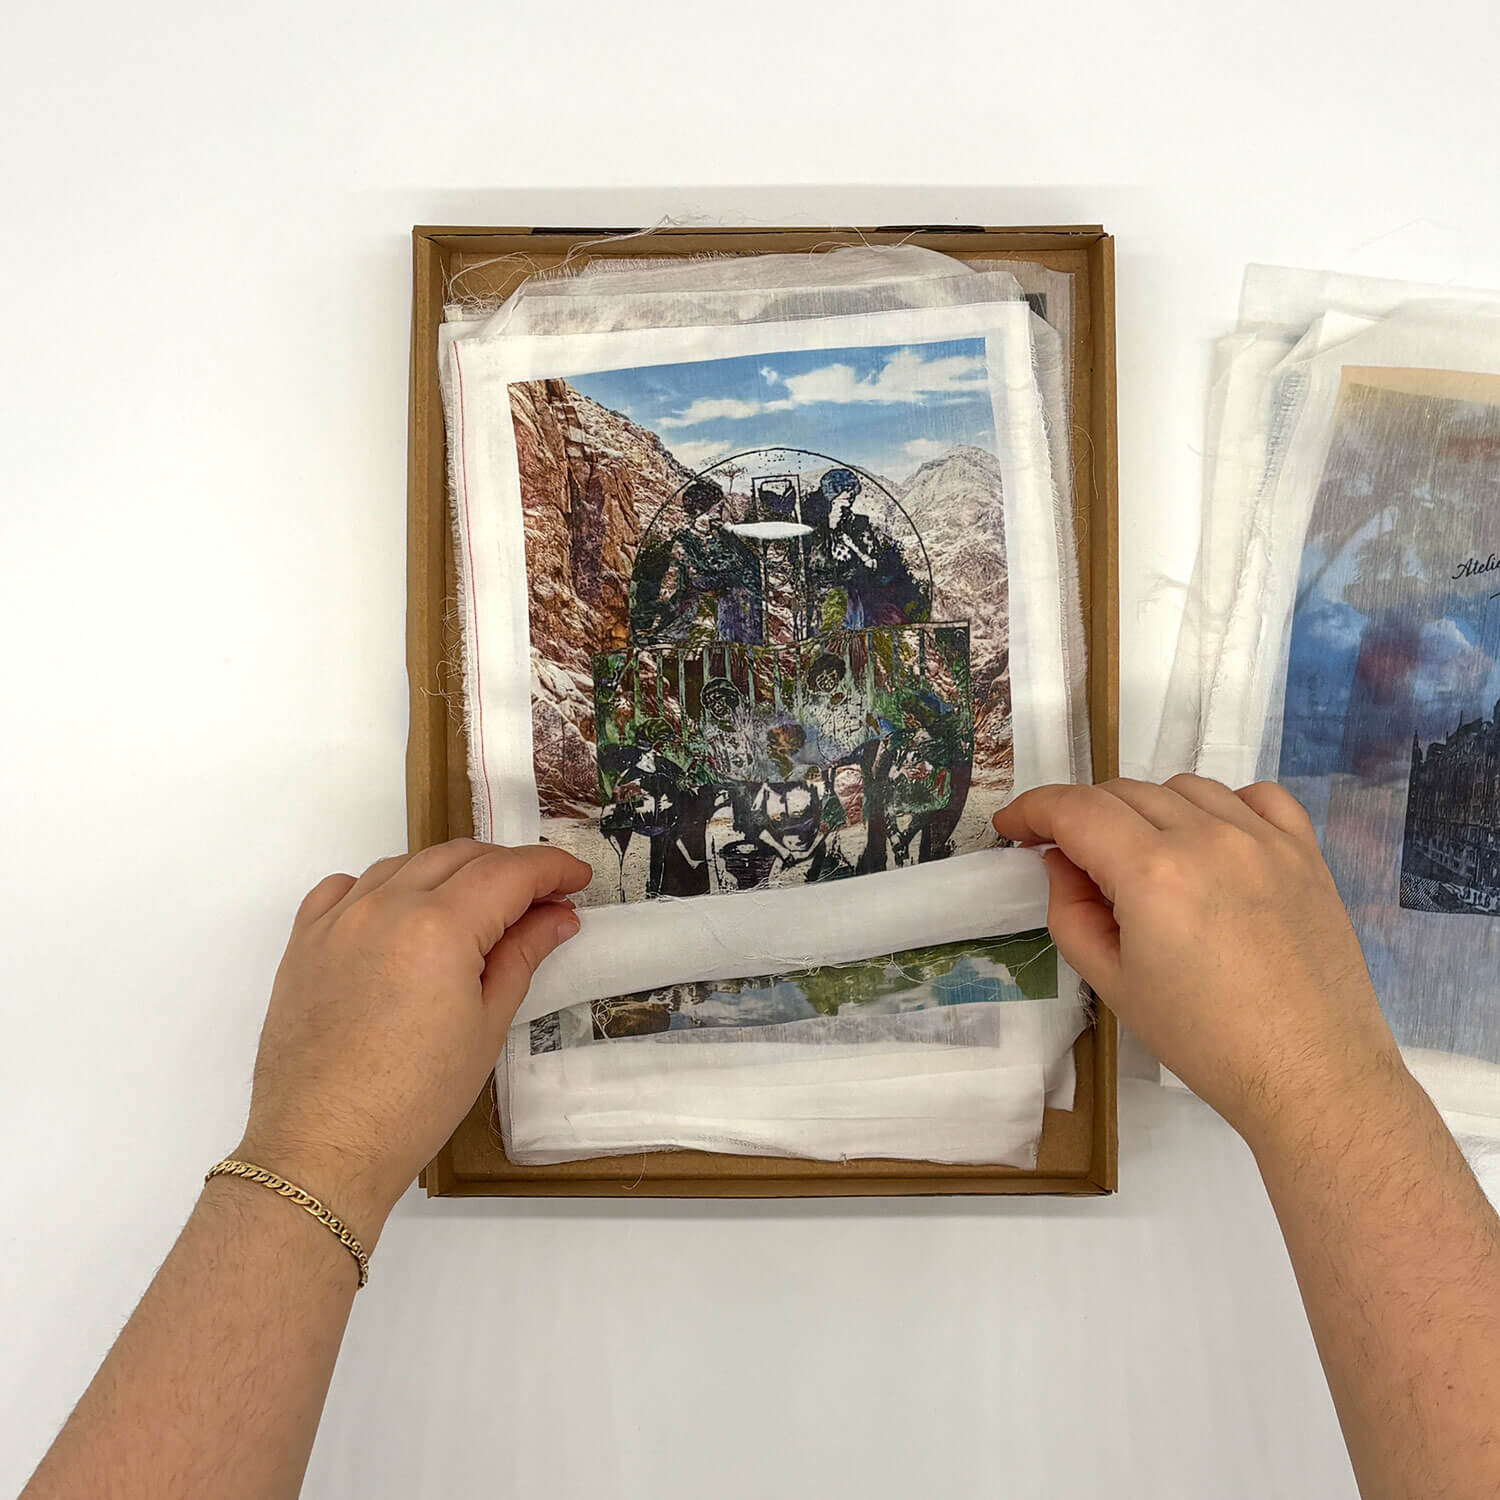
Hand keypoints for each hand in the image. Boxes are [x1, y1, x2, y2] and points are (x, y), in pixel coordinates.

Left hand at [235, 840, 591, 1241]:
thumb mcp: (486, 1027)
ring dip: (450, 874)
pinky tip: (403, 915)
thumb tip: (555, 918)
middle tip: (540, 899)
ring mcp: (338, 920)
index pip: (509, 873)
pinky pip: (347, 887)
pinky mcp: (305, 941)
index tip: (576, 880)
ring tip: (477, 910)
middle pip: (460, 857)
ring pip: (406, 864)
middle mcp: (385, 906)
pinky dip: (385, 888)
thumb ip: (521, 956)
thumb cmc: (412, 1101)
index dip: (551, 870)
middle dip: (508, 869)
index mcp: (439, 927)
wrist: (323, 1147)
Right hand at [992, 776, 1401, 1146]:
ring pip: (1185, 788)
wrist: (1310, 1074)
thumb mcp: (1113, 984)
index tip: (1012, 826)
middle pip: (1124, 792)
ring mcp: (1264, 839)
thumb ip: (1071, 912)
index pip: (1076, 810)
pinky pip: (1255, 797)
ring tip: (1144, 858)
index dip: (1033, 810)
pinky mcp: (1305, 852)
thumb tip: (1062, 862)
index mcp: (1153, 872)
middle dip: (1084, 816)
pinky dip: (1220, 805)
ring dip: (1147, 810)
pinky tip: (1210, 841)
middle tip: (1072, 861)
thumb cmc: (1203, 1040)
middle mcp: (1209, 837)